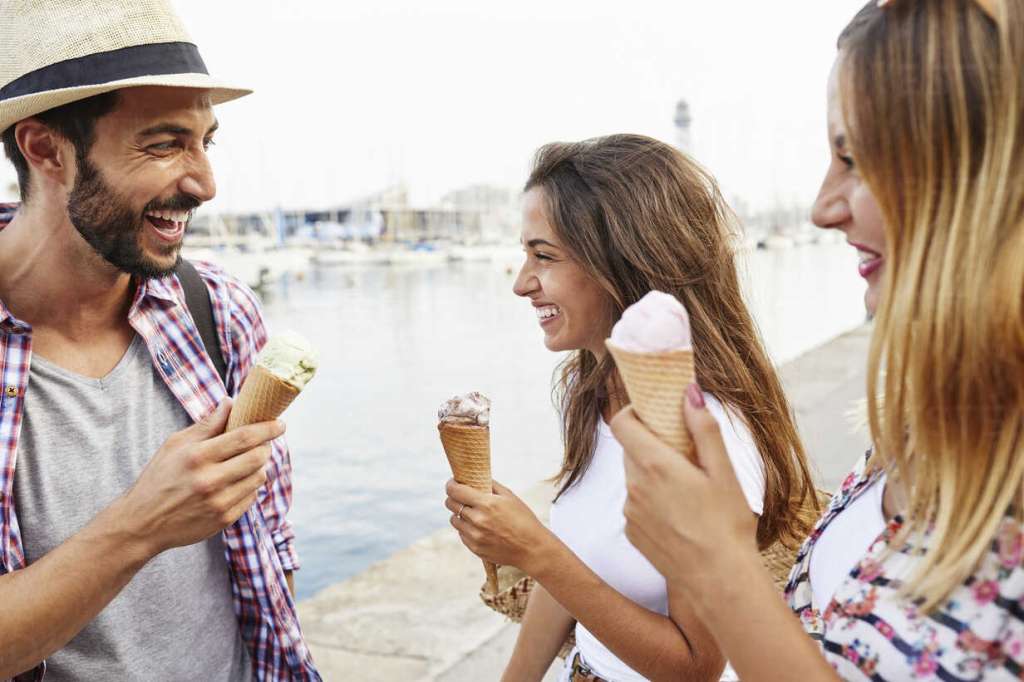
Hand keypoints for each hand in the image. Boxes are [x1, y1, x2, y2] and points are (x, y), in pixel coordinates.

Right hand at [120, 400, 283, 554]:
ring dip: (258, 466)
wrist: (142, 523)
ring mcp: (219, 502)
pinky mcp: (224, 519)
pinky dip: (249, 486)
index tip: (280, 424)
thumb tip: (230, 402)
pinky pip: (252, 497)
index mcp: (197, 456)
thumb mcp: (175, 445)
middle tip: (263, 442)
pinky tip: (236, 482)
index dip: (267, 428)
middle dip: (266, 446)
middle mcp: (210, 480)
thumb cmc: (159, 478)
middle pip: (258, 457)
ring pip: (259, 477)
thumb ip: (206, 425)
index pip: (245, 437)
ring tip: (246, 462)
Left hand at [445, 479, 554, 573]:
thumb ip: (492, 485)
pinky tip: (478, 526)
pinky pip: (461, 534)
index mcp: (487, 504)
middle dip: (453, 497)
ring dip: (458, 514)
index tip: (453, 482)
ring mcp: (475, 536)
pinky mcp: (475, 548)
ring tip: (471, 512)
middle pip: (451, 504)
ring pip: (454, 520)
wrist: (532, 548)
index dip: (451, 484)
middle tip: (461, 496)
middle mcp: (478, 520)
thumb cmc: (524, 520)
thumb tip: (476, 477)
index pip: (456, 491)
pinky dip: (465, 528)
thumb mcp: (510, 497)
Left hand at [610, 384, 756, 588]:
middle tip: (682, 451)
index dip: (633, 412)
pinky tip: (679, 513)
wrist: (718, 582)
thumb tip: (690, 392)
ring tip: (686, 487)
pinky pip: (635, 504)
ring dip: (651, 472)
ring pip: (633, 477)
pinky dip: (650, 499)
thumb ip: (704, 429)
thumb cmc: (727, 525)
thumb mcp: (724, 472)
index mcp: (654, 465)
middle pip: (630, 449)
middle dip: (651, 443)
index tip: (654, 413)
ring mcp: (629, 511)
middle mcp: (634, 486)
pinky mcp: (631, 533)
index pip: (621, 423)